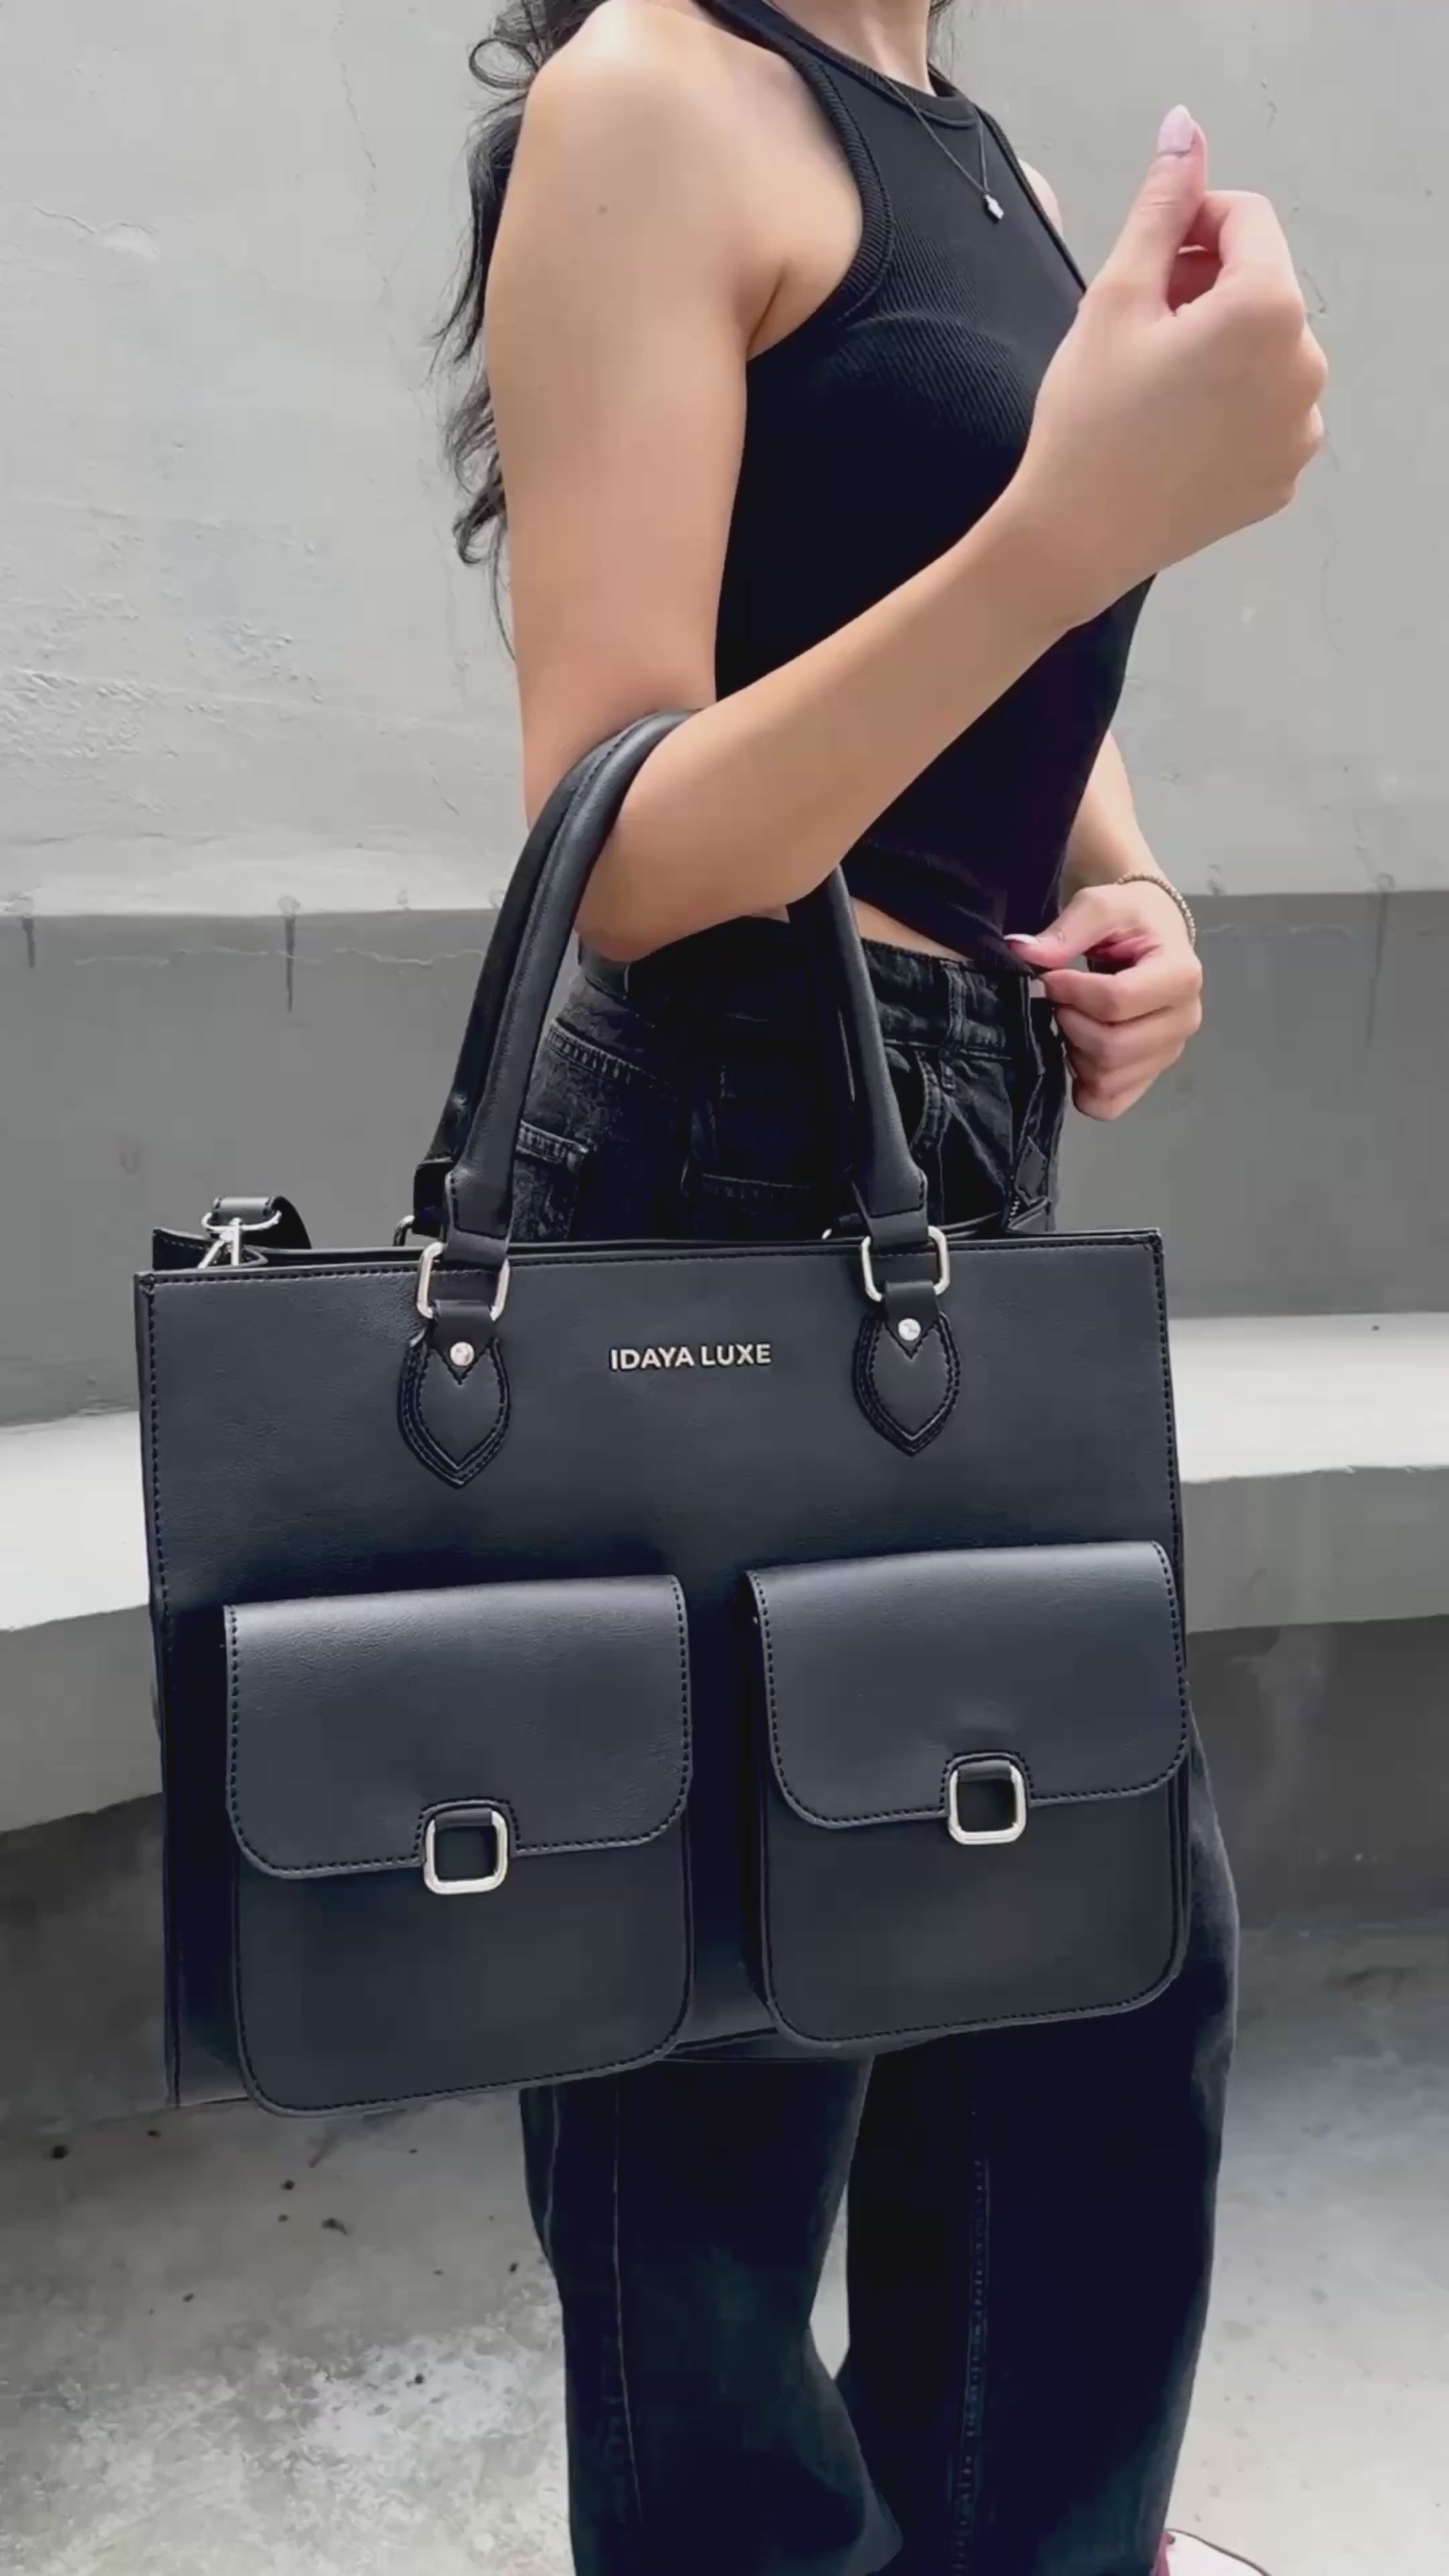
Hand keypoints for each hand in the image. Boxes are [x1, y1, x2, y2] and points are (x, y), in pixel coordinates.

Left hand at [1005, 881, 1202, 1121]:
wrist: (1151, 934)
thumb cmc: (1129, 917)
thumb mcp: (1100, 905)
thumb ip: (1065, 930)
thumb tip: (1021, 951)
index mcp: (1182, 975)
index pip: (1117, 1001)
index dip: (1071, 992)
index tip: (1050, 977)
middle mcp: (1185, 1020)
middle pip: (1113, 1047)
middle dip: (1071, 1023)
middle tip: (1059, 1001)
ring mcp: (1169, 1053)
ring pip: (1109, 1080)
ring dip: (1075, 1052)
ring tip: (1072, 1020)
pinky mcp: (1150, 1076)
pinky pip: (1110, 1104)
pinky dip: (1084, 1086)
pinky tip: (1077, 1054)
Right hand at [1012, 109, 1327, 620]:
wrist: (1072, 542)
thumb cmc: (1086, 416)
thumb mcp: (1116, 297)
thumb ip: (1163, 206)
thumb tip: (1186, 126)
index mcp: (1269, 309)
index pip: (1247, 219)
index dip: (1192, 226)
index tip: (1143, 266)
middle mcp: (1306, 366)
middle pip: (1262, 285)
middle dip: (1208, 287)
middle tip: (1139, 329)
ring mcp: (1301, 430)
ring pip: (1266, 349)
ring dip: (1220, 344)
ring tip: (1154, 381)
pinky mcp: (1284, 476)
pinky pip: (1267, 411)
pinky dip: (1230, 403)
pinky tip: (1174, 427)